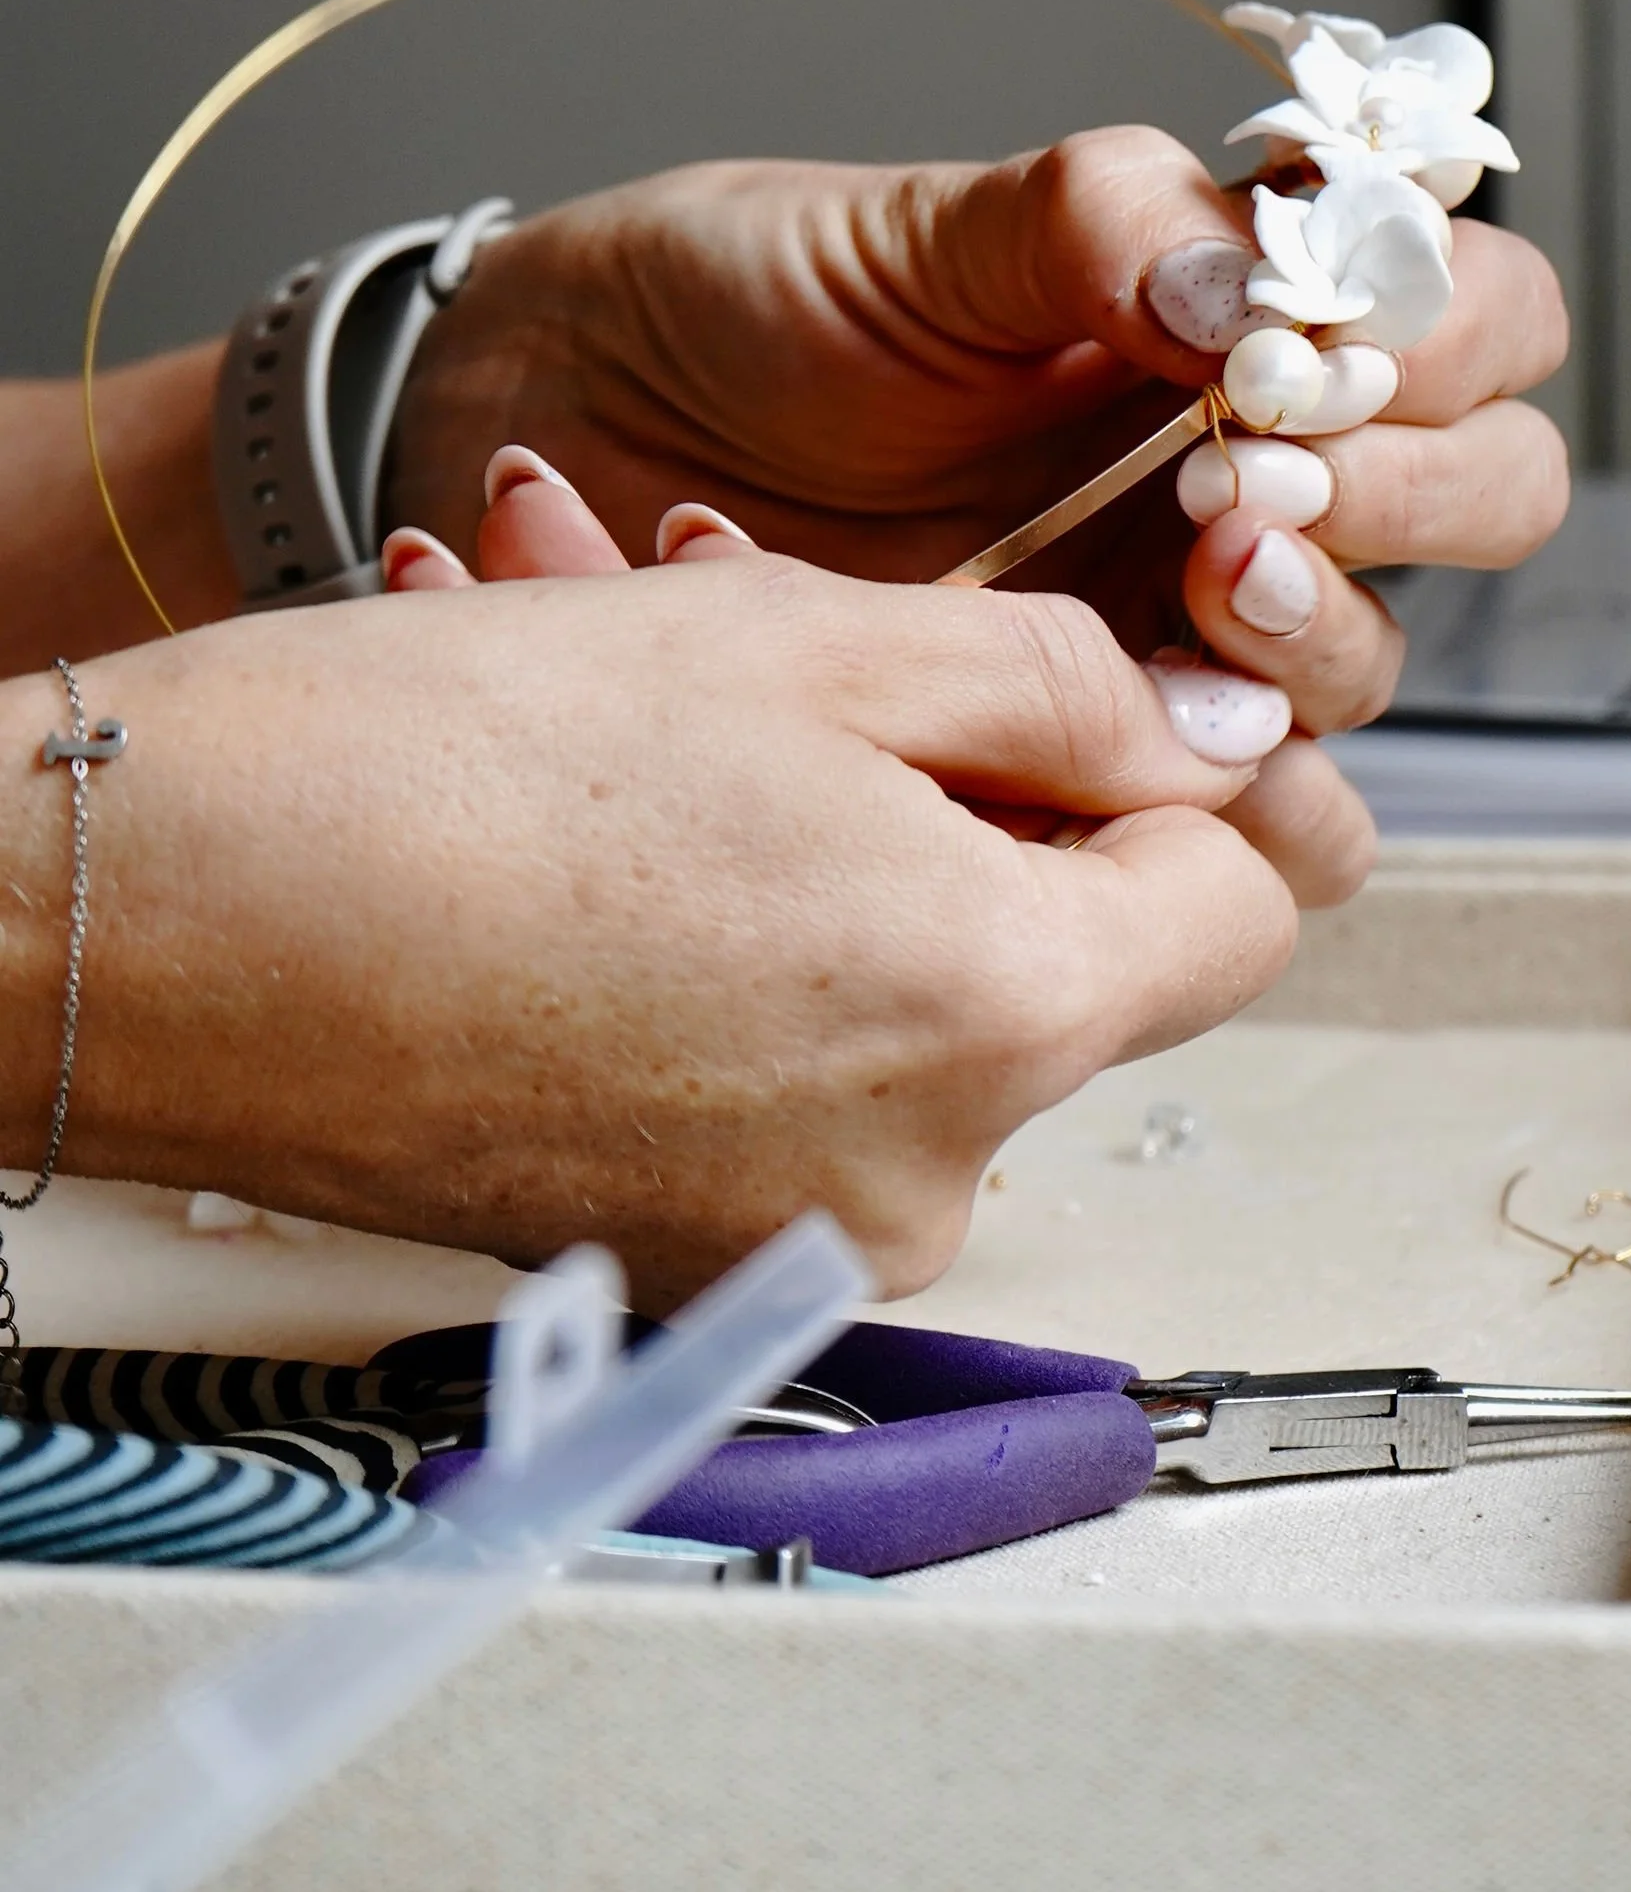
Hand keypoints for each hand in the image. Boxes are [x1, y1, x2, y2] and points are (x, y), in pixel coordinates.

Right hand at [3, 556, 1295, 1305]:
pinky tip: (588, 817)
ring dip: (802, 830)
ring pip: (891, 988)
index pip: (1239, 906)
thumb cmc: (427, 775)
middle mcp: (916, 1180)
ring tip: (633, 694)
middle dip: (939, 779)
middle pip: (1053, 953)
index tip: (1058, 700)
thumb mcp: (809, 637)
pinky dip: (717, 934)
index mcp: (993, 1015)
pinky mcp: (664, 1253)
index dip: (1161, 773)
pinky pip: (772, 1066)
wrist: (129, 923)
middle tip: (779, 648)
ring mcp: (783, 1240)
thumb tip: (1202, 740)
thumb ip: (1063, 685)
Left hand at [382, 131, 1571, 893]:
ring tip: (1195, 594)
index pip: (1476, 316)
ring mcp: (1177, 628)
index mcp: (1245, 319)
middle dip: (1411, 499)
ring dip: (1322, 645)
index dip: (1447, 340)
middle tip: (1254, 492)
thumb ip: (1100, 225)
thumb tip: (1255, 290)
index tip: (1313, 357)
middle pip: (1486, 501)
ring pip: (1371, 676)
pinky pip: (1245, 829)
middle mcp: (1246, 475)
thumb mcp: (922, 231)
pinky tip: (1139, 754)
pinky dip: (1235, 811)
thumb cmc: (751, 307)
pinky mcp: (1087, 762)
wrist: (568, 434)